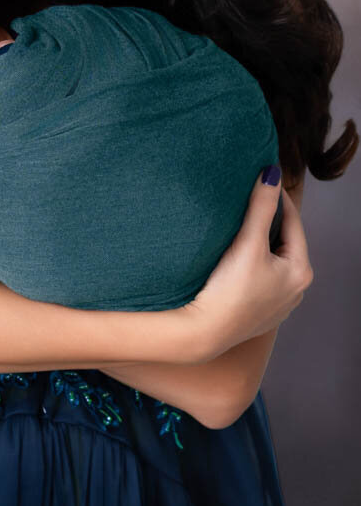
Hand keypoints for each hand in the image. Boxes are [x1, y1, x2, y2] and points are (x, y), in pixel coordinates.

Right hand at [185, 168, 312, 359]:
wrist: (204, 331)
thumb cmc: (229, 289)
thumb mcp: (248, 242)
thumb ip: (261, 206)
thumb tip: (271, 174)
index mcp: (300, 270)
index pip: (293, 221)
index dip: (278, 197)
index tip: (263, 178)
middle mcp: (295, 289)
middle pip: (284, 242)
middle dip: (269, 220)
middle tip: (249, 199)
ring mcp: (278, 304)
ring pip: (272, 260)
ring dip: (259, 243)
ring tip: (240, 225)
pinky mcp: (259, 312)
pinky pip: (260, 278)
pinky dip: (251, 263)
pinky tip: (233, 258)